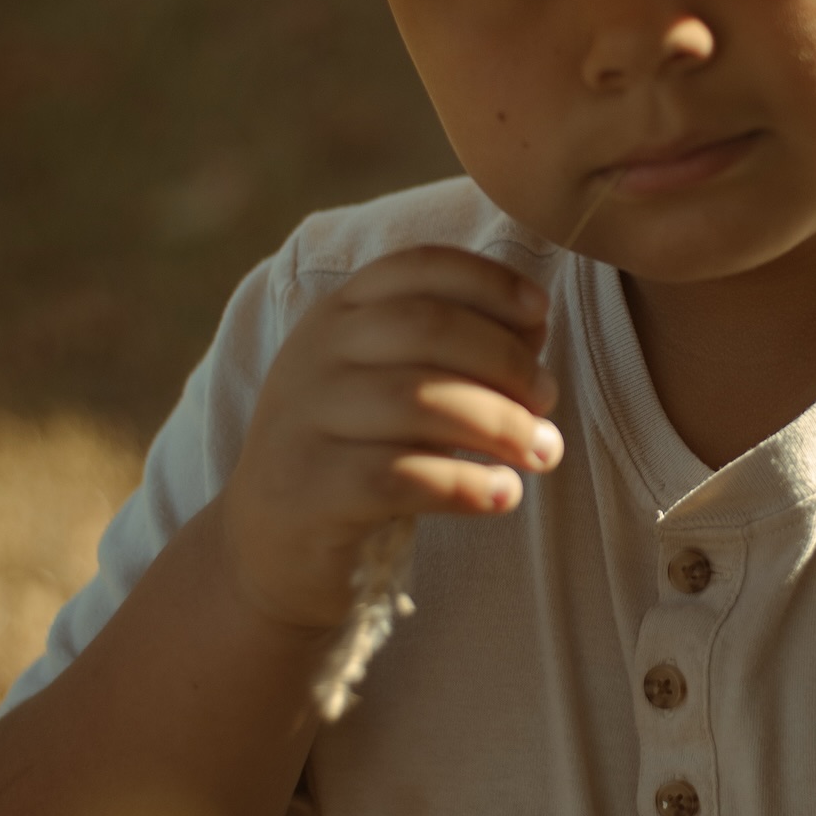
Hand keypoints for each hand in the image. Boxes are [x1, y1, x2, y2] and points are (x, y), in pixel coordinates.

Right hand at [219, 246, 560, 634]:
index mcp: (338, 313)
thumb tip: (535, 325)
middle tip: (546, 401)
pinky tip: (504, 495)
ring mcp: (303, 420)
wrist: (269, 547)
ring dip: (500, 425)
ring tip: (543, 453)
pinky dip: (467, 484)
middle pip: (427, 327)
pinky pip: (402, 476)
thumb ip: (458, 350)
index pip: (419, 268)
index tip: (541, 314)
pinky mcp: (309, 489)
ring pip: (419, 400)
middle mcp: (314, 354)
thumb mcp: (396, 385)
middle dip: (507, 360)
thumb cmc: (359, 451)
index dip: (490, 282)